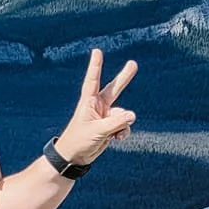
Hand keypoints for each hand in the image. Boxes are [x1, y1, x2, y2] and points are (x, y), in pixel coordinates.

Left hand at [57, 50, 138, 166]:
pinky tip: (117, 139)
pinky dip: (124, 131)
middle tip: (133, 64)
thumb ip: (116, 123)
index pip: (93, 80)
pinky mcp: (110, 126)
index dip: (96, 66)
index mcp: (89, 102)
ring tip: (114, 134)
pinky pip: (124, 125)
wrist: (75, 157)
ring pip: (123, 115)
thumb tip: (133, 115)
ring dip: (122, 124)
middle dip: (124, 77)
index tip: (97, 51)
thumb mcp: (97, 131)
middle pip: (114, 89)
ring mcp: (105, 116)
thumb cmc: (79, 140)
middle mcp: (98, 106)